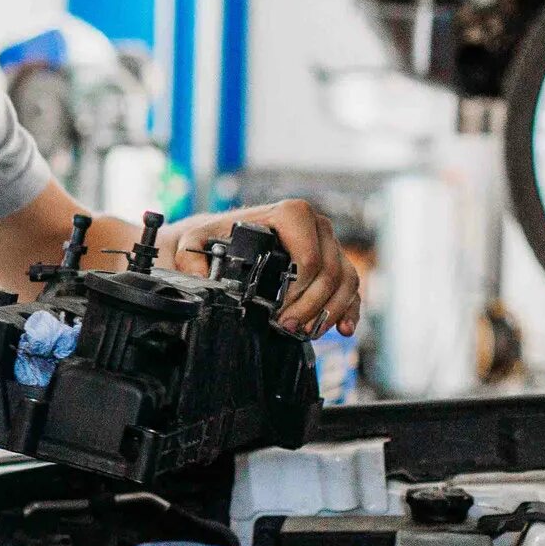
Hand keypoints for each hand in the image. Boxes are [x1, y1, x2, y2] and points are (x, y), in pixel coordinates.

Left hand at [163, 198, 359, 337]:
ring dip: (329, 311)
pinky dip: (349, 308)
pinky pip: (352, 285)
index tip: (280, 311)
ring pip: (346, 280)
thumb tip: (203, 277)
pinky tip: (343, 329)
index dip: (299, 290)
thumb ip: (192, 257)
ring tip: (306, 331)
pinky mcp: (335, 260)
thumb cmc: (216, 238)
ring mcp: (329, 242)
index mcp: (289, 214)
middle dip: (311, 306)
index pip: (308, 257)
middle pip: (329, 272)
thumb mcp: (197, 242)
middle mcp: (315, 224)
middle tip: (288, 327)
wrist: (229, 237)